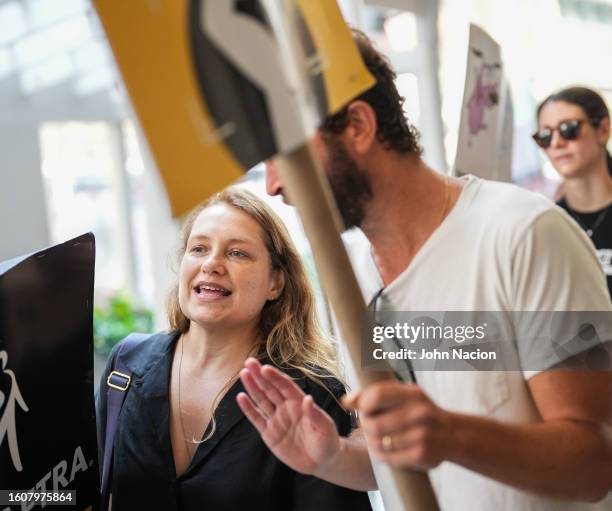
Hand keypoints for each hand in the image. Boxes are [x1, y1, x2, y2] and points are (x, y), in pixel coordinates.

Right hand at [237, 358, 341, 476]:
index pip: (285, 387)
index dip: (275, 377)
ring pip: (261, 400)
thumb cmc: (327, 441)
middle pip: (271, 389)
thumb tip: (308, 398)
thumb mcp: (325, 428)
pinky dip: (248, 408)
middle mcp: (286, 408)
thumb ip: (315, 414)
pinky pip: (257, 419)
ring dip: (252, 387)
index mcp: (299, 403)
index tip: (265, 368)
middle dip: (260, 376)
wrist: (322, 461)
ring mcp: (277, 420)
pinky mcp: (269, 434)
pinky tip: (241, 397)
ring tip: (244, 373)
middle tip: (249, 362)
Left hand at [345, 380, 455, 469]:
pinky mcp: (422, 455)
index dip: (363, 403)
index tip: (363, 409)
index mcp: (413, 393)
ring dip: (372, 443)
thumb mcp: (402, 395)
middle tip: (370, 426)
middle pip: (373, 424)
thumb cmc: (419, 412)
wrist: (453, 434)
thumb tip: (346, 402)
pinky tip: (387, 450)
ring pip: (378, 443)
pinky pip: (388, 458)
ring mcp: (423, 435)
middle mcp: (420, 413)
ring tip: (379, 438)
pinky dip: (382, 456)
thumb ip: (373, 394)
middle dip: (366, 427)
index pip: (378, 394)